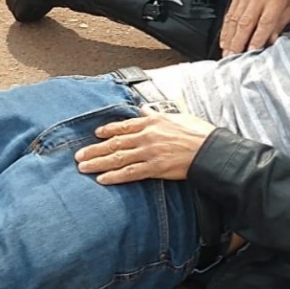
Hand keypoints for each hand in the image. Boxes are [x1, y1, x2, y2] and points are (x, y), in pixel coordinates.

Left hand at [75, 108, 215, 184]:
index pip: (124, 125)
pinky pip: (129, 173)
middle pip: (115, 143)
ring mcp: (150, 152)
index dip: (108, 130)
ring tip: (83, 167)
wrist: (210, 149)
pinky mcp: (154, 167)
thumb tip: (144, 109)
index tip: (96, 134)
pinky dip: (114, 176)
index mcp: (153, 122)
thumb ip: (156, 114)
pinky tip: (102, 179)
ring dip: (98, 163)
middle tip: (79, 155)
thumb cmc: (198, 133)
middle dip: (95, 149)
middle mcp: (148, 136)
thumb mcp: (177, 117)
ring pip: (118, 158)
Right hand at [220, 0, 289, 55]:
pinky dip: (226, 30)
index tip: (252, 51)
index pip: (265, 22)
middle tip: (234, 57)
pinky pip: (229, 15)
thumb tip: (269, 43)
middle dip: (239, 42)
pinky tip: (225, 41)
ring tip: (227, 53)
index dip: (257, 38)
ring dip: (230, 39)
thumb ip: (279, 26)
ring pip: (235, 20)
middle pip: (246, 22)